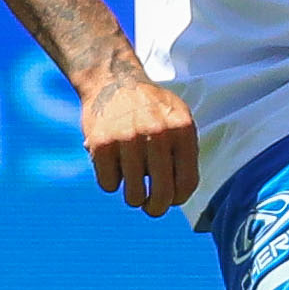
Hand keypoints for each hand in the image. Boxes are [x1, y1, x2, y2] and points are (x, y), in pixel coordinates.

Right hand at [82, 70, 198, 215]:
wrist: (113, 80)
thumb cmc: (150, 107)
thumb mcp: (177, 119)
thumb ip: (184, 151)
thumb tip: (180, 194)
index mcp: (181, 129)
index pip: (187, 181)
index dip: (179, 199)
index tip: (172, 200)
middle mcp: (157, 133)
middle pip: (162, 193)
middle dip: (157, 209)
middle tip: (152, 209)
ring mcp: (128, 139)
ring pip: (134, 195)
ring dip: (134, 197)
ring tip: (132, 184)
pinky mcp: (101, 144)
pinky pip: (109, 184)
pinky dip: (111, 182)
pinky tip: (113, 166)